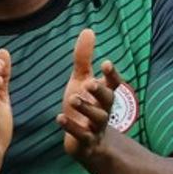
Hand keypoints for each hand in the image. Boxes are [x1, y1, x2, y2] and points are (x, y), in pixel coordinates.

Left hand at [57, 29, 123, 159]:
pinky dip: (71, 127)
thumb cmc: (84, 107)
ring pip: (97, 118)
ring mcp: (96, 127)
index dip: (111, 74)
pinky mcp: (86, 142)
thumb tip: (88, 30)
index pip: (113, 84)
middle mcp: (103, 110)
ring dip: (86, 108)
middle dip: (100, 91)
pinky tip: (59, 118)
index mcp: (104, 94)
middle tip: (89, 83)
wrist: (86, 143)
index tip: (106, 63)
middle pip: (108, 100)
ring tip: (73, 98)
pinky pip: (81, 135)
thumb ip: (84, 58)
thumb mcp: (81, 80)